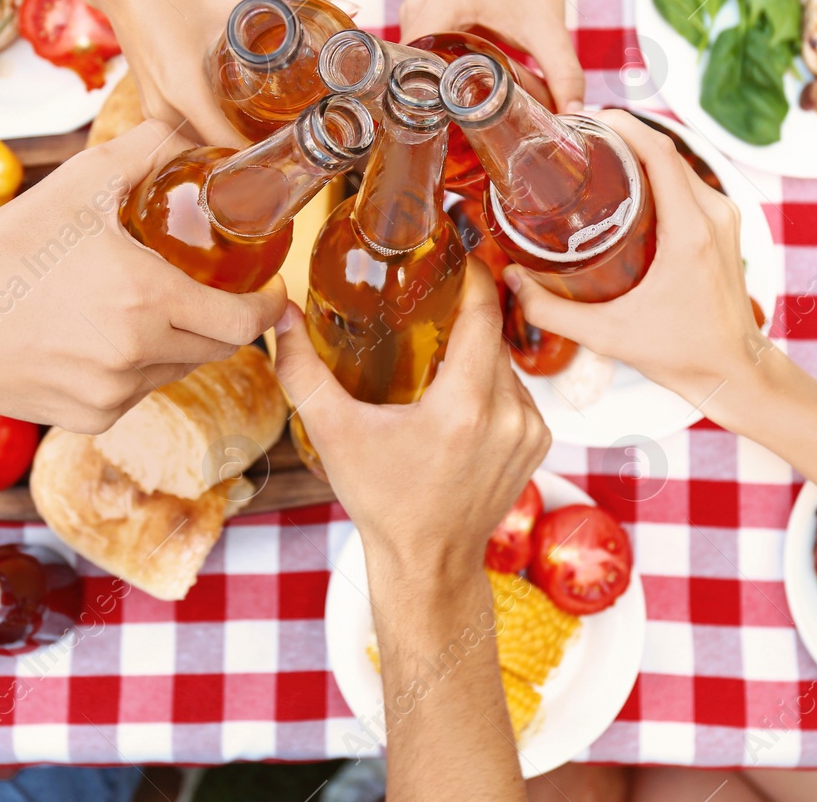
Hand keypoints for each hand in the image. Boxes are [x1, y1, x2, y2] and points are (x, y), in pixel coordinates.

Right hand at [0, 120, 286, 432]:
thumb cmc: (7, 246)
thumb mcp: (81, 183)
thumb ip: (146, 148)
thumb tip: (190, 126)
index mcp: (146, 298)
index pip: (241, 321)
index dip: (266, 308)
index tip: (271, 291)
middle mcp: (135, 354)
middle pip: (216, 347)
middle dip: (222, 320)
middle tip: (214, 290)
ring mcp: (113, 393)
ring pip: (177, 370)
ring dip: (177, 343)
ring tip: (149, 308)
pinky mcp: (89, 418)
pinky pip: (137, 393)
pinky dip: (137, 369)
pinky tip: (106, 339)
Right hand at [84, 0, 326, 145]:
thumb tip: (352, 8)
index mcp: (185, 90)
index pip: (232, 150)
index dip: (269, 160)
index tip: (303, 159)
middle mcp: (164, 110)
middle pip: (218, 158)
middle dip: (258, 163)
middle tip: (301, 160)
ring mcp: (152, 112)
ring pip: (202, 151)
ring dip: (234, 156)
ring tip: (278, 153)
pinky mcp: (150, 107)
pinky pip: (187, 138)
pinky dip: (213, 140)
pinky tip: (243, 135)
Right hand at [271, 264, 550, 569]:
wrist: (428, 562)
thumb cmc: (384, 502)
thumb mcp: (334, 434)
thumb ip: (302, 371)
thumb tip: (278, 317)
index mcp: (464, 407)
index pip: (483, 315)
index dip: (472, 277)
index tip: (456, 254)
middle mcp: (508, 415)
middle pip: (491, 338)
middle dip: (463, 319)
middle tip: (429, 304)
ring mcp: (530, 431)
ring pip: (506, 366)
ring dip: (477, 357)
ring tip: (438, 358)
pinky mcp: (538, 444)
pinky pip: (518, 394)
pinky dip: (492, 388)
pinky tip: (459, 400)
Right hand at [399, 0, 585, 109]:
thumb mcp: (550, 31)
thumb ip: (563, 73)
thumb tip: (572, 114)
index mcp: (446, 3)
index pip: (414, 61)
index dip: (425, 95)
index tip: (444, 122)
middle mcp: (422, 4)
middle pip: (409, 66)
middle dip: (429, 98)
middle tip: (452, 127)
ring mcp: (417, 9)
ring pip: (410, 63)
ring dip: (429, 86)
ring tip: (451, 113)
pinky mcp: (422, 16)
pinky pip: (416, 53)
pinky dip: (431, 72)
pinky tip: (450, 90)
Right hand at [503, 110, 765, 413]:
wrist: (733, 370)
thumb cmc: (681, 352)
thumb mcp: (607, 335)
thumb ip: (551, 310)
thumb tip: (511, 279)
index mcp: (690, 232)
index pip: (660, 153)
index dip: (624, 125)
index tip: (589, 118)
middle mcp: (713, 215)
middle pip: (667, 151)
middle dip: (625, 134)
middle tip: (580, 138)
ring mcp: (724, 217)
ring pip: (679, 164)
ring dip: (642, 151)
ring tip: (598, 153)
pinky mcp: (725, 225)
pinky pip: (689, 182)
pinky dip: (659, 171)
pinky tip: (628, 181)